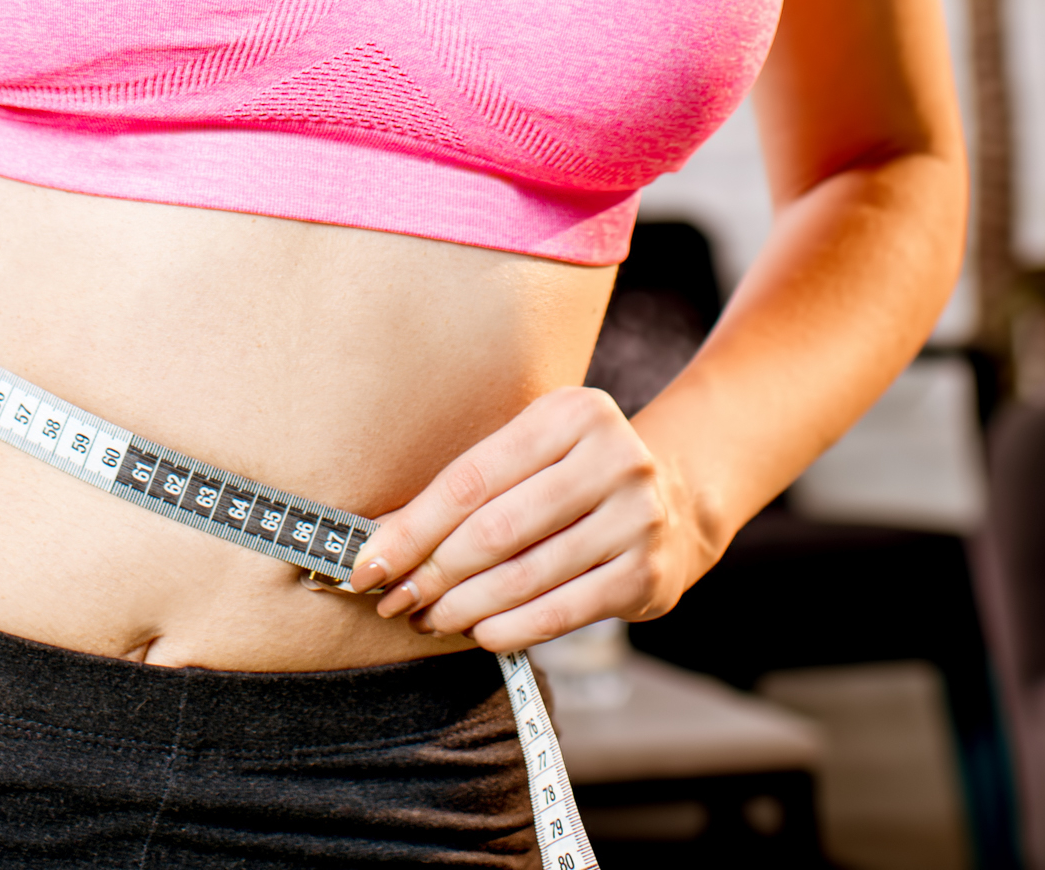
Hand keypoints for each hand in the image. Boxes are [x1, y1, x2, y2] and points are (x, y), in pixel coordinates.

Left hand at [347, 387, 718, 649]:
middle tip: (393, 601)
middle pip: (493, 530)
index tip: (368, 564)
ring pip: (523, 576)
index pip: (470, 479)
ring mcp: (636, 517)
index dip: (411, 528)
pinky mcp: (646, 573)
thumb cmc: (573, 479)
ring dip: (462, 607)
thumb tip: (382, 541)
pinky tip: (479, 632)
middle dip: (431, 574)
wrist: (677, 502)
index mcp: (570, 413)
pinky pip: (559, 612)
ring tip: (428, 618)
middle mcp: (612, 458)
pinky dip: (509, 628)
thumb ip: (469, 488)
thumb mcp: (531, 455)